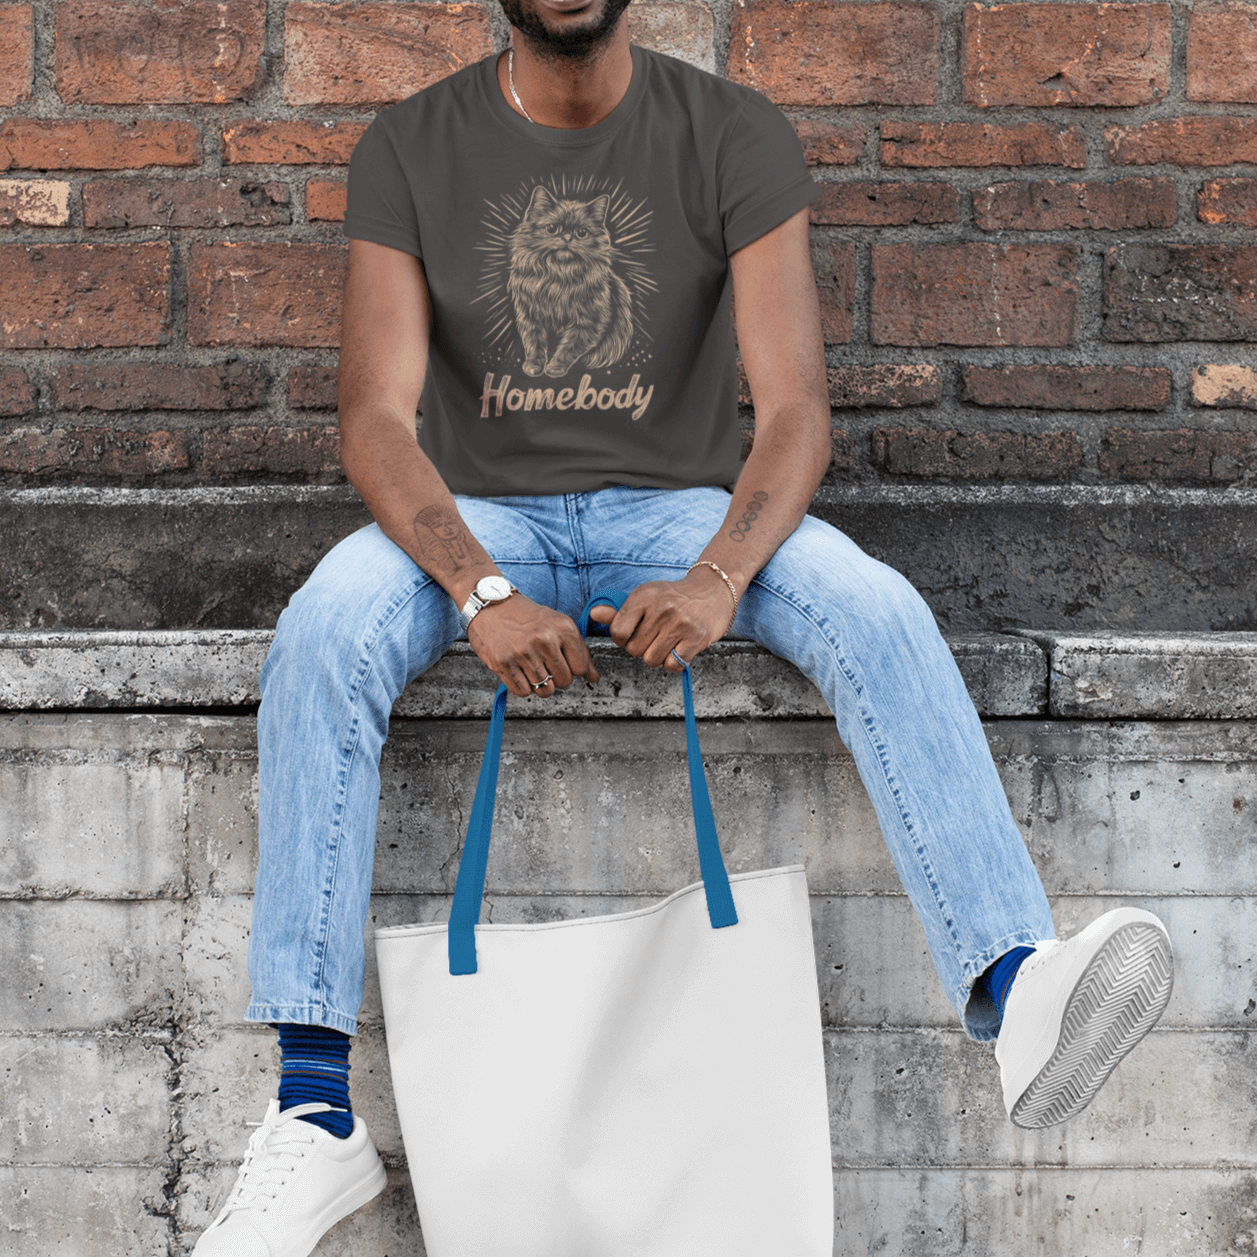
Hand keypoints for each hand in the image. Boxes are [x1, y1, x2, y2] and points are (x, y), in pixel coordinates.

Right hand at [467, 594, 598, 697]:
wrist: (489, 603)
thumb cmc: (524, 614)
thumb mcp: (556, 623)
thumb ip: (578, 650)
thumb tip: (594, 677)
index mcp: (563, 628)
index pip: (581, 667)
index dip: (574, 668)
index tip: (564, 662)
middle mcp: (545, 640)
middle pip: (564, 681)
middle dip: (556, 677)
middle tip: (544, 663)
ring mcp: (524, 653)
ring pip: (545, 690)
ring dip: (539, 684)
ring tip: (531, 667)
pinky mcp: (504, 663)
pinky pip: (524, 692)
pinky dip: (522, 687)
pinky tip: (519, 671)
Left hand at [588, 570, 735, 671]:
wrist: (713, 590)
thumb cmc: (674, 597)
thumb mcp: (646, 596)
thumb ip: (619, 611)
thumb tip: (593, 615)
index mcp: (644, 597)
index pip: (618, 632)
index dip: (622, 638)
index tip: (633, 633)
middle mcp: (661, 609)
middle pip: (634, 650)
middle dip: (641, 648)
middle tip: (655, 636)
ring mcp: (680, 624)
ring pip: (651, 660)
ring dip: (657, 657)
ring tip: (667, 642)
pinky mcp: (696, 638)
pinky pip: (672, 665)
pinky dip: (673, 662)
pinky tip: (679, 648)